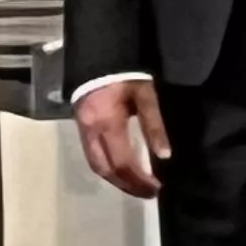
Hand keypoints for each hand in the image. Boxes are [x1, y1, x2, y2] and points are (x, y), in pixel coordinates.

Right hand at [73, 77, 171, 200]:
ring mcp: (82, 129)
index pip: (122, 162)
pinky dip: (107, 168)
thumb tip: (165, 156)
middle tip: (148, 193)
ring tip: (136, 185)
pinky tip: (121, 170)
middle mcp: (90, 130)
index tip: (157, 188)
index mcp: (107, 123)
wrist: (99, 52)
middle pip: (105, 170)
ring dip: (116, 179)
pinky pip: (92, 155)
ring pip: (96, 165)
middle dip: (127, 185)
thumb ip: (154, 126)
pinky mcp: (80, 125)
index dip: (139, 180)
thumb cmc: (126, 73)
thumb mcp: (145, 95)